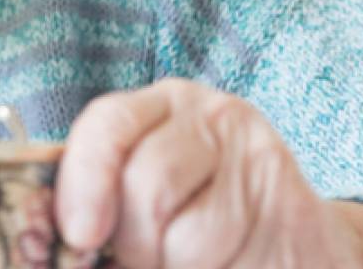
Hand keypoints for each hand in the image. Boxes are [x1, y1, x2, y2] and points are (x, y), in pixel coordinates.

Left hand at [54, 79, 362, 267]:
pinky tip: (232, 261)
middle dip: (134, 244)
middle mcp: (208, 114)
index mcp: (156, 109)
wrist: (299, 245)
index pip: (108, 124)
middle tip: (143, 260)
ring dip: (173, 263)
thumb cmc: (201, 224)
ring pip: (187, 231)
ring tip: (193, 260)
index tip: (79, 235)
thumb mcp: (147, 203)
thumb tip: (63, 237)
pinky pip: (226, 250)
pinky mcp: (284, 194)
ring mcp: (252, 152)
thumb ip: (103, 206)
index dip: (84, 181)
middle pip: (146, 182)